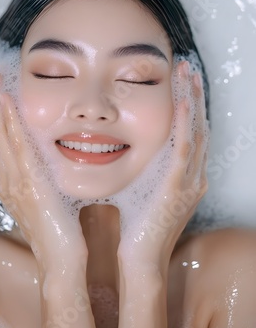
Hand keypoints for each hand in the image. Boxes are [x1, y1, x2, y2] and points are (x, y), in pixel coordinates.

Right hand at [0, 72, 86, 269]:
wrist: (62, 258)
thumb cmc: (58, 232)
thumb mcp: (45, 199)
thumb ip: (40, 178)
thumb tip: (46, 159)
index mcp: (9, 182)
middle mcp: (5, 180)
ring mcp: (13, 181)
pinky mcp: (28, 182)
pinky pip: (15, 145)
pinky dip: (9, 121)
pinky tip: (6, 102)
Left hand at [117, 60, 208, 266]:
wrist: (141, 259)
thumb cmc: (138, 228)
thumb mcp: (145, 192)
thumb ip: (145, 170)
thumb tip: (130, 148)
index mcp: (185, 177)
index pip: (190, 133)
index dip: (189, 106)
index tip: (181, 81)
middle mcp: (194, 177)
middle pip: (198, 127)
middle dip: (194, 95)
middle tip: (188, 67)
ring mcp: (190, 183)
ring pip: (195, 132)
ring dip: (192, 101)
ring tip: (188, 74)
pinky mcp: (178, 189)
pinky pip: (184, 151)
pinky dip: (185, 125)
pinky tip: (183, 103)